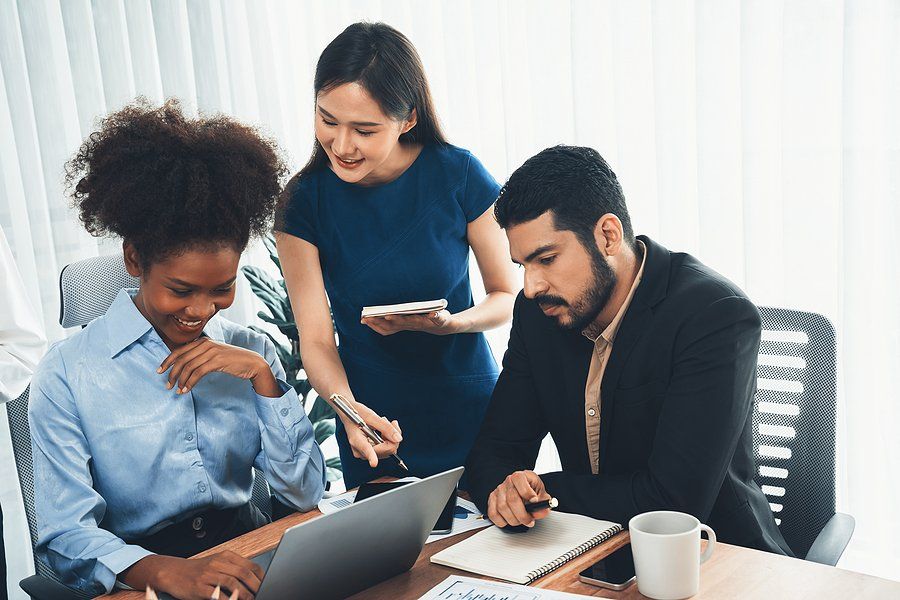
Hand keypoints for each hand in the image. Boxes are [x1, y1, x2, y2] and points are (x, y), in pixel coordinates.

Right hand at [124, 552, 263, 599]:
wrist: (172, 572)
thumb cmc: (197, 570)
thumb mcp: (217, 563)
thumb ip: (234, 569)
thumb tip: (254, 580)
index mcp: (225, 556)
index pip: (250, 565)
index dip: (261, 577)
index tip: (269, 584)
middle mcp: (218, 563)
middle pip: (243, 574)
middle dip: (257, 586)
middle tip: (263, 594)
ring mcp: (208, 575)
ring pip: (233, 584)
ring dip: (245, 595)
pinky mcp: (199, 587)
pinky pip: (217, 595)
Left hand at [157, 337, 280, 396]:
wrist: (252, 363)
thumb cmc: (232, 361)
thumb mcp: (214, 354)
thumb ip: (200, 356)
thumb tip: (184, 365)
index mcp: (203, 341)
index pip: (179, 350)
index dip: (167, 361)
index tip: (160, 371)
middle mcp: (205, 344)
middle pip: (181, 359)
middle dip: (172, 373)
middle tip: (167, 385)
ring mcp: (211, 351)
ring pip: (188, 367)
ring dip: (180, 380)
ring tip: (177, 390)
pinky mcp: (217, 361)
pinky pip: (198, 373)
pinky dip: (190, 383)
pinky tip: (186, 390)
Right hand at [330, 395, 402, 467]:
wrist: (350, 414)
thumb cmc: (357, 413)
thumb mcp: (371, 416)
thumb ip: (385, 427)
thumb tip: (398, 439)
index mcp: (356, 440)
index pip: (365, 449)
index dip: (371, 456)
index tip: (373, 463)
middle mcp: (360, 451)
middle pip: (385, 450)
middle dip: (392, 437)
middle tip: (391, 422)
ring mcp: (366, 453)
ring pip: (388, 450)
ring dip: (391, 436)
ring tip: (384, 424)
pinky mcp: (371, 453)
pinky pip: (387, 449)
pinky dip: (389, 438)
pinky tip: (383, 430)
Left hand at [361, 310, 457, 335]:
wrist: (441, 327)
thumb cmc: (441, 319)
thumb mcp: (442, 317)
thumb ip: (438, 316)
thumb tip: (434, 314)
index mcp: (418, 322)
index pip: (405, 321)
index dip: (396, 319)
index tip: (387, 315)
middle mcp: (410, 326)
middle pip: (392, 326)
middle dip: (379, 321)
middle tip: (367, 317)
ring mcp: (405, 328)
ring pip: (387, 329)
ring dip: (375, 325)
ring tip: (364, 319)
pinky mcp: (403, 326)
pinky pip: (387, 330)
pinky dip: (377, 327)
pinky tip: (370, 322)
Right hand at [487, 470, 551, 527]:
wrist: (522, 491)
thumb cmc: (532, 491)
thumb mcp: (542, 494)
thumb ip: (544, 503)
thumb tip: (543, 511)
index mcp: (520, 476)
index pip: (519, 480)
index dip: (527, 492)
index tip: (534, 501)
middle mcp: (508, 482)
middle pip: (512, 499)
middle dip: (522, 515)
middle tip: (529, 521)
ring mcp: (498, 490)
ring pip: (502, 508)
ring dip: (513, 520)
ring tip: (521, 521)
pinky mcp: (492, 500)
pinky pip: (493, 514)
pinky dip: (502, 521)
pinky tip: (510, 520)